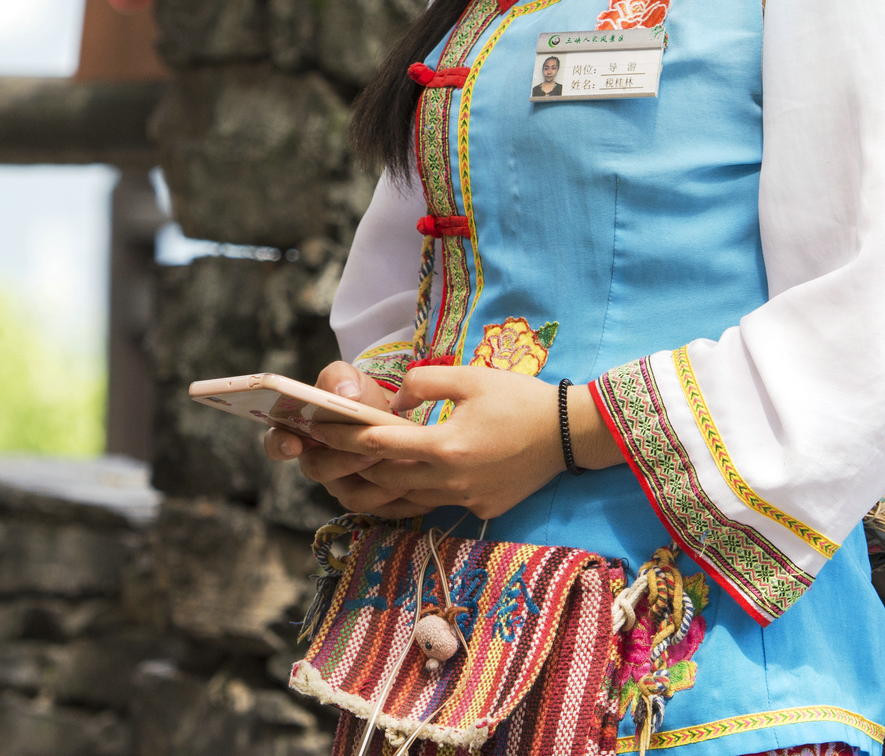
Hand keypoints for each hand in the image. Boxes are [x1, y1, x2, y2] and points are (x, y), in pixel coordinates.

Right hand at [261, 362, 435, 518]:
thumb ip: (339, 378)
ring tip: (403, 464)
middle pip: (319, 471)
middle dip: (344, 461)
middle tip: (370, 451)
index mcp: (301, 433)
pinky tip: (421, 483)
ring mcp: (343, 485)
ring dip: (378, 483)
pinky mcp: (371, 501)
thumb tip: (344, 394)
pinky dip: (402, 498)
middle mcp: (318, 463)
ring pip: (352, 496)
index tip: (294, 443)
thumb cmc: (358, 396)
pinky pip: (382, 510)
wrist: (388, 415)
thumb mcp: (348, 378)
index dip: (281, 445)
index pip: (278, 444)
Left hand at [305, 364, 622, 518]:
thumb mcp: (471, 376)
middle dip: (345, 470)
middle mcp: (450, 479)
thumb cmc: (520, 399)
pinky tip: (387, 494)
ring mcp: (464, 498)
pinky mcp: (478, 507)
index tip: (317, 430)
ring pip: (402, 502)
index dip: (344, 437)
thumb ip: (424, 383)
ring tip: (338, 482)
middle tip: (315, 459)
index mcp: (446, 445)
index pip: (381, 443)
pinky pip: (430, 507)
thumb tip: (394, 402)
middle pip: (383, 480)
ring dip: (368, 492)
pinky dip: (403, 502)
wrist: (569, 434)